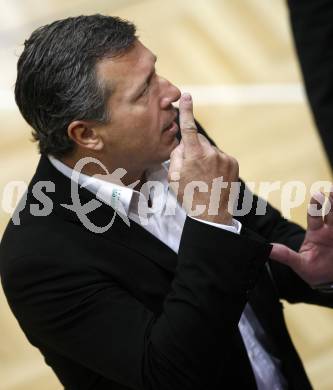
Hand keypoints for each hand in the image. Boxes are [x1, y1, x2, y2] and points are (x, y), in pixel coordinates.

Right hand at [168, 93, 238, 224]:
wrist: (211, 213)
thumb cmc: (189, 195)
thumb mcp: (173, 176)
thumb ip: (176, 155)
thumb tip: (183, 144)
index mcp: (193, 155)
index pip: (188, 128)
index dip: (186, 110)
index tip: (187, 96)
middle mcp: (210, 153)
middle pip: (199, 141)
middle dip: (194, 149)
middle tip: (191, 167)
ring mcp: (224, 157)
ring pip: (210, 150)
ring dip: (205, 157)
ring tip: (204, 176)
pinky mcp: (233, 163)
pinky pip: (220, 156)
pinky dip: (216, 163)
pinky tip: (213, 176)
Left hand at [270, 191, 332, 285]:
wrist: (327, 281)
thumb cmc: (312, 270)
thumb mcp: (298, 263)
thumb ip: (285, 255)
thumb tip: (268, 249)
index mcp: (315, 232)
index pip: (315, 215)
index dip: (316, 205)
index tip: (317, 194)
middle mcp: (328, 231)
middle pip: (331, 213)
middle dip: (332, 202)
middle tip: (332, 192)